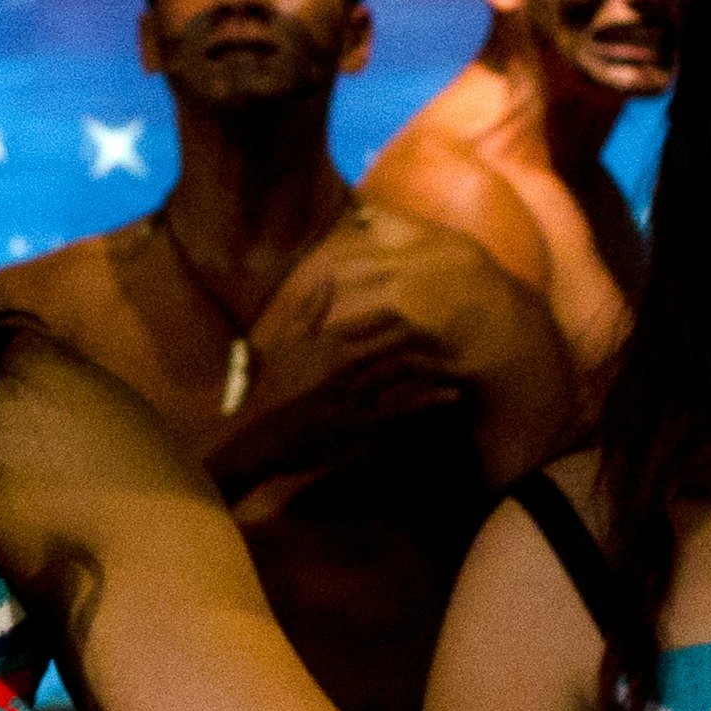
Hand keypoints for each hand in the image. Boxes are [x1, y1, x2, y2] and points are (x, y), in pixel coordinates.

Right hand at [220, 215, 475, 478]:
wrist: (253, 434)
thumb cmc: (268, 388)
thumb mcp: (287, 342)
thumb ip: (311, 309)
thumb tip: (328, 276)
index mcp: (331, 339)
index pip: (384, 317)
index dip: (412, 318)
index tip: (429, 323)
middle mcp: (346, 361)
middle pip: (403, 337)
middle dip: (432, 338)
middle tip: (453, 342)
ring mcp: (355, 393)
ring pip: (407, 368)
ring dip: (437, 365)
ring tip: (457, 365)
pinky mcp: (360, 424)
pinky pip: (404, 407)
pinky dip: (431, 400)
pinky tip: (451, 396)